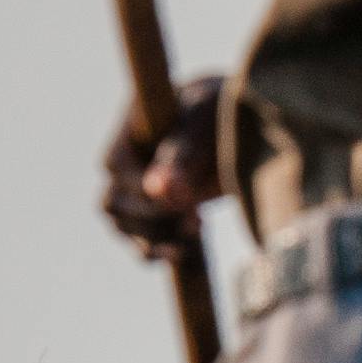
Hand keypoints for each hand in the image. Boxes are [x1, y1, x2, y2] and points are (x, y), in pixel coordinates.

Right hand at [102, 76, 224, 256]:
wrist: (248, 124)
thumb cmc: (223, 110)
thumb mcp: (205, 123)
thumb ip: (183, 155)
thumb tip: (159, 191)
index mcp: (132, 128)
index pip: (114, 166)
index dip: (141, 188)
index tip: (181, 198)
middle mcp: (129, 160)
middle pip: (113, 202)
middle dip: (153, 216)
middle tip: (193, 213)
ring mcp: (139, 187)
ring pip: (123, 225)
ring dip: (156, 237)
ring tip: (196, 227)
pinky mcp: (158, 210)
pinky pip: (141, 241)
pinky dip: (159, 251)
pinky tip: (187, 249)